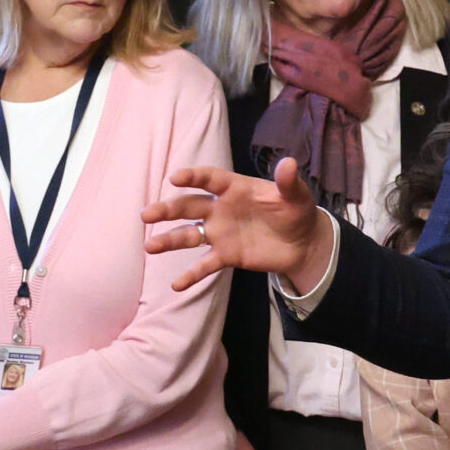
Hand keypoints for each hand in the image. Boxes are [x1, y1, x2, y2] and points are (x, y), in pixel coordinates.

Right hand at [144, 157, 335, 293]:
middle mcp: (221, 209)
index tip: (175, 179)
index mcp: (235, 188)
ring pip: (189, 235)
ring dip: (169, 240)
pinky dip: (191, 275)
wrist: (303, 243)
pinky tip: (176, 285)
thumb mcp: (297, 195)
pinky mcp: (226, 255)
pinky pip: (205, 265)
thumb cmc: (296, 211)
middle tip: (146, 214)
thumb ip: (289, 182)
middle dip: (167, 210)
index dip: (193, 177)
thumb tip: (288, 163)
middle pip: (189, 206)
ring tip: (150, 246)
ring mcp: (220, 233)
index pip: (209, 179)